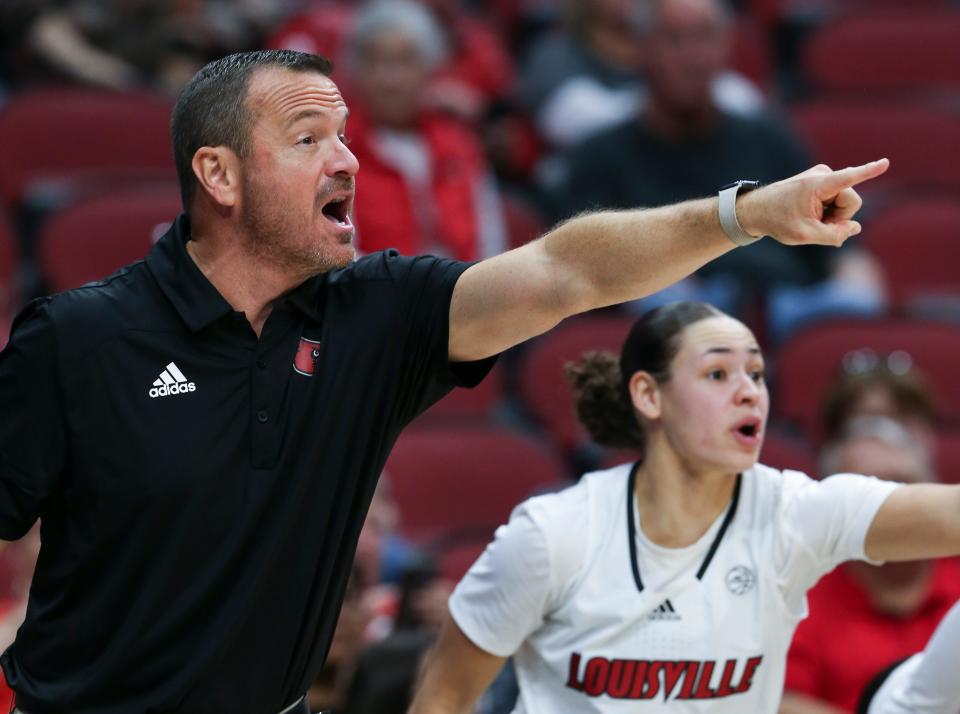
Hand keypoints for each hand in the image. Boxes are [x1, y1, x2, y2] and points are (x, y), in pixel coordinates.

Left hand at [738, 159, 889, 246]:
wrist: (756, 210)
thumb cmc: (777, 221)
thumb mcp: (805, 235)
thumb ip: (834, 234)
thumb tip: (855, 228)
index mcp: (819, 184)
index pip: (850, 177)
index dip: (869, 171)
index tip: (885, 162)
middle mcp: (824, 175)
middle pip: (852, 202)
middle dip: (839, 218)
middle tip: (815, 225)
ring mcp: (823, 177)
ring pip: (845, 204)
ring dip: (832, 217)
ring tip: (810, 219)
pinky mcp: (822, 183)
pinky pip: (837, 201)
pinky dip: (828, 213)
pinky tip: (812, 216)